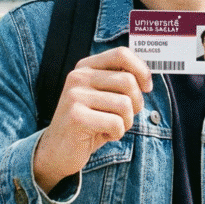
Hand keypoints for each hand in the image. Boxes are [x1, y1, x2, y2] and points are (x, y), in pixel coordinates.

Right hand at [32, 47, 152, 192]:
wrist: (57, 150)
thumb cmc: (89, 122)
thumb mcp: (103, 96)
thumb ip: (120, 82)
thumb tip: (147, 78)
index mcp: (86, 67)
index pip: (121, 54)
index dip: (142, 70)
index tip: (146, 87)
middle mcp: (78, 76)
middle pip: (128, 81)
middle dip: (136, 103)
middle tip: (125, 116)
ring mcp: (75, 96)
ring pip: (125, 104)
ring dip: (126, 122)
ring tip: (111, 127)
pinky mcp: (76, 117)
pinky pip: (116, 123)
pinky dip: (117, 134)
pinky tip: (102, 135)